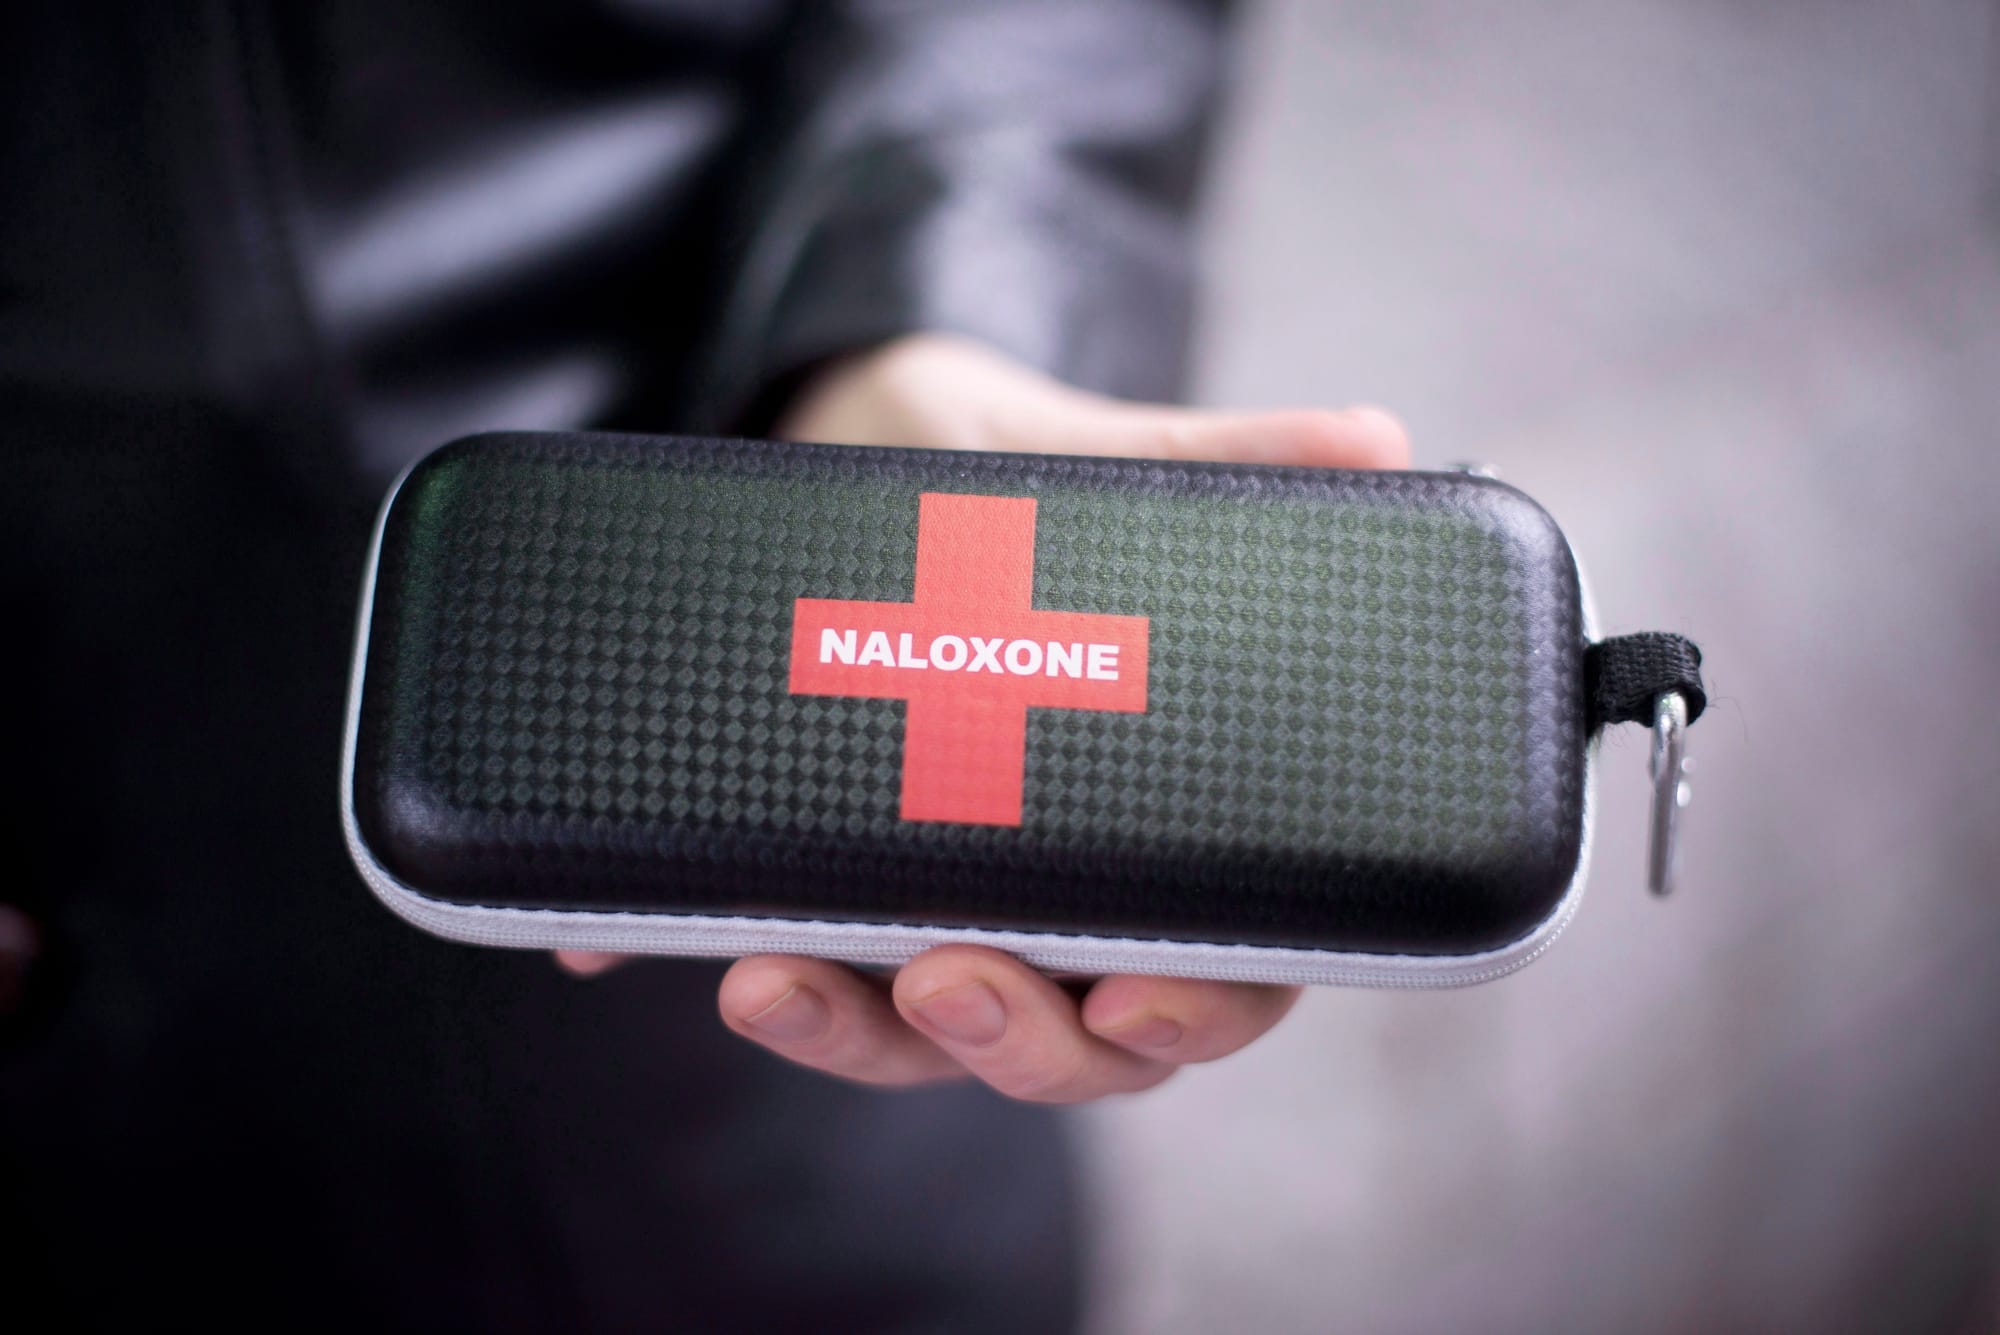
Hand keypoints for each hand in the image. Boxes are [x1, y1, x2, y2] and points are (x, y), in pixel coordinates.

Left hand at [560, 333, 1409, 1101]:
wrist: (846, 438)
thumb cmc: (992, 465)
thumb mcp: (1086, 460)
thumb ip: (1219, 468)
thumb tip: (1380, 440)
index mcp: (1159, 819)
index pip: (1221, 964)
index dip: (1197, 1011)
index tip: (1144, 999)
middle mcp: (1052, 888)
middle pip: (1073, 1043)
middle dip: (1015, 1040)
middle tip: (950, 973)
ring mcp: (929, 893)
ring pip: (918, 1034)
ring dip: (854, 1032)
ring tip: (772, 975)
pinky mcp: (807, 872)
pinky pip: (772, 947)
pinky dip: (693, 955)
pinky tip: (603, 944)